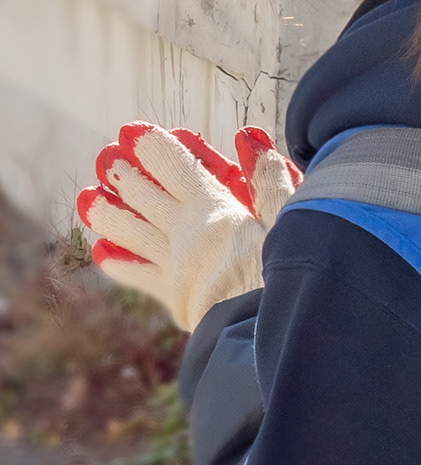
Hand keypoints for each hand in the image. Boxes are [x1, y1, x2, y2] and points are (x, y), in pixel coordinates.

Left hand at [75, 125, 295, 330]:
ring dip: (106, 213)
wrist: (261, 333)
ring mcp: (172, 264)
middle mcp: (183, 232)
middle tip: (106, 157)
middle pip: (143, 195)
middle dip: (123, 172)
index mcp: (212, 208)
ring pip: (127, 231)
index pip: (174, 167)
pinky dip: (118, 262)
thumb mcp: (288, 218)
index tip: (132, 131)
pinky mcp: (171, 295)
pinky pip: (135, 274)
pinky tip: (102, 252)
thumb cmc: (284, 272)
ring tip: (87, 199)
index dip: (152, 146)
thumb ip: (269, 179)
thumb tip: (246, 137)